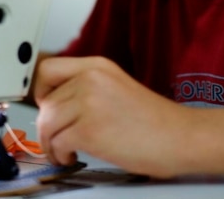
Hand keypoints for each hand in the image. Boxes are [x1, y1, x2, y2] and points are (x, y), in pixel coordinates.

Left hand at [33, 56, 187, 177]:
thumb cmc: (155, 120)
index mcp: (97, 66)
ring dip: (51, 142)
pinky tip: (73, 157)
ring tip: (65, 150)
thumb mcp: (116, 87)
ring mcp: (90, 103)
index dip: (41, 91)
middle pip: (45, 101)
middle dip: (47, 125)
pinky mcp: (90, 129)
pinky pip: (57, 142)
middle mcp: (91, 79)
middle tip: (56, 138)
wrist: (182, 137)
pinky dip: (60, 154)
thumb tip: (55, 105)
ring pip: (47, 122)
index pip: (47, 69)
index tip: (47, 107)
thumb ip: (87, 88)